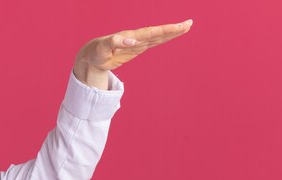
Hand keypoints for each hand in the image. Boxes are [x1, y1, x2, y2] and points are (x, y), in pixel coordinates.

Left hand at [73, 19, 193, 88]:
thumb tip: (132, 41)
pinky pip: (153, 43)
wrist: (92, 54)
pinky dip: (164, 39)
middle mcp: (136, 37)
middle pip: (158, 32)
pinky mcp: (137, 48)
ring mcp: (138, 42)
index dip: (164, 30)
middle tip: (189, 23)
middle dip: (173, 29)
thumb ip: (116, 42)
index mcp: (130, 36)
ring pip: (158, 37)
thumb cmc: (96, 52)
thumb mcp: (102, 49)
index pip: (150, 32)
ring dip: (172, 32)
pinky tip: (172, 35)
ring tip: (187, 27)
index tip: (177, 27)